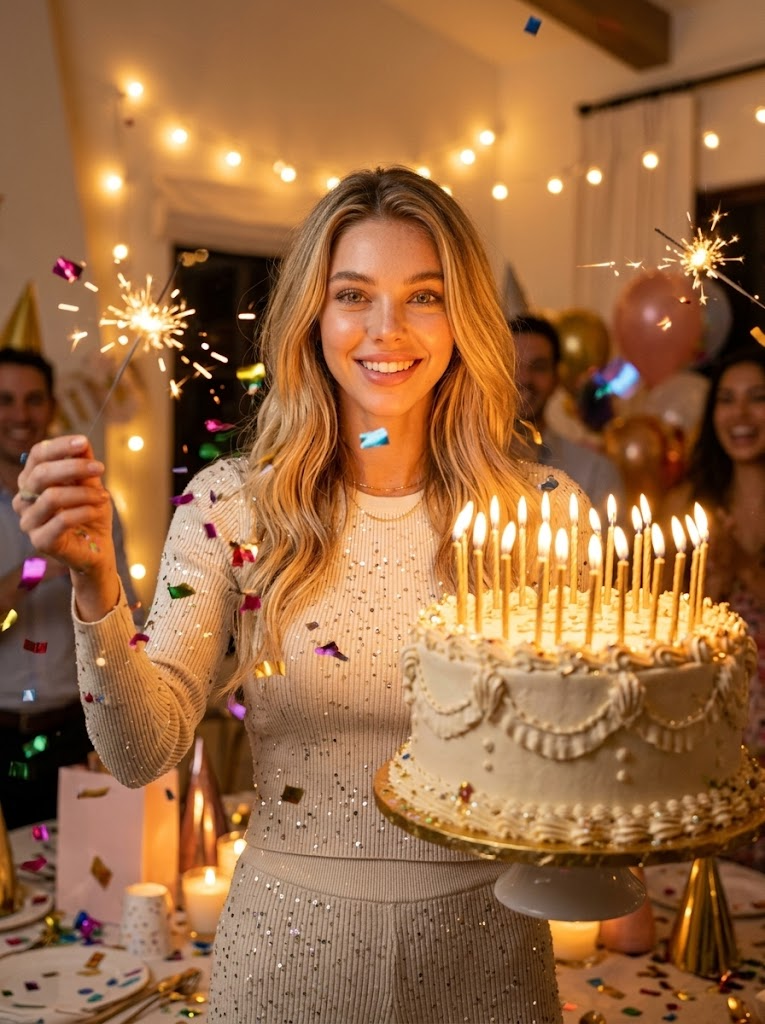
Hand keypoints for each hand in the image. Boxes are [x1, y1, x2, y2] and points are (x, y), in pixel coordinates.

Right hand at [13, 434, 114, 579]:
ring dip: (83, 493)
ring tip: (104, 496)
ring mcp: (29, 522)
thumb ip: (85, 465)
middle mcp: (24, 500)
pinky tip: (97, 510)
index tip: (84, 442)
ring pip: (51, 497)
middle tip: (100, 468)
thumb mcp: (91, 484)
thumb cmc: (90, 513)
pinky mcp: (40, 541)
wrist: (97, 548)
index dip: (59, 446)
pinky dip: (84, 511)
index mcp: (32, 481)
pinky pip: (61, 520)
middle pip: (41, 474)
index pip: (38, 455)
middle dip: (74, 467)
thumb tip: (83, 442)